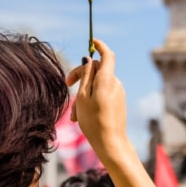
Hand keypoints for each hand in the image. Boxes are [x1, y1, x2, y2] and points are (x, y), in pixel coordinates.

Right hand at [65, 39, 128, 160]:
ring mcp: (118, 93)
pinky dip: (91, 100)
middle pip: (98, 70)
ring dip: (84, 94)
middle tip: (67, 85)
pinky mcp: (118, 102)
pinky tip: (82, 116)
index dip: (100, 46)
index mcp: (107, 80)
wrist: (111, 144)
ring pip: (97, 85)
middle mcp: (115, 83)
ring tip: (75, 114)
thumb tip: (88, 59)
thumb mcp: (83, 97)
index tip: (92, 42)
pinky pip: (102, 94)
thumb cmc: (94, 121)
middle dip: (82, 75)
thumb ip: (86, 75)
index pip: (107, 55)